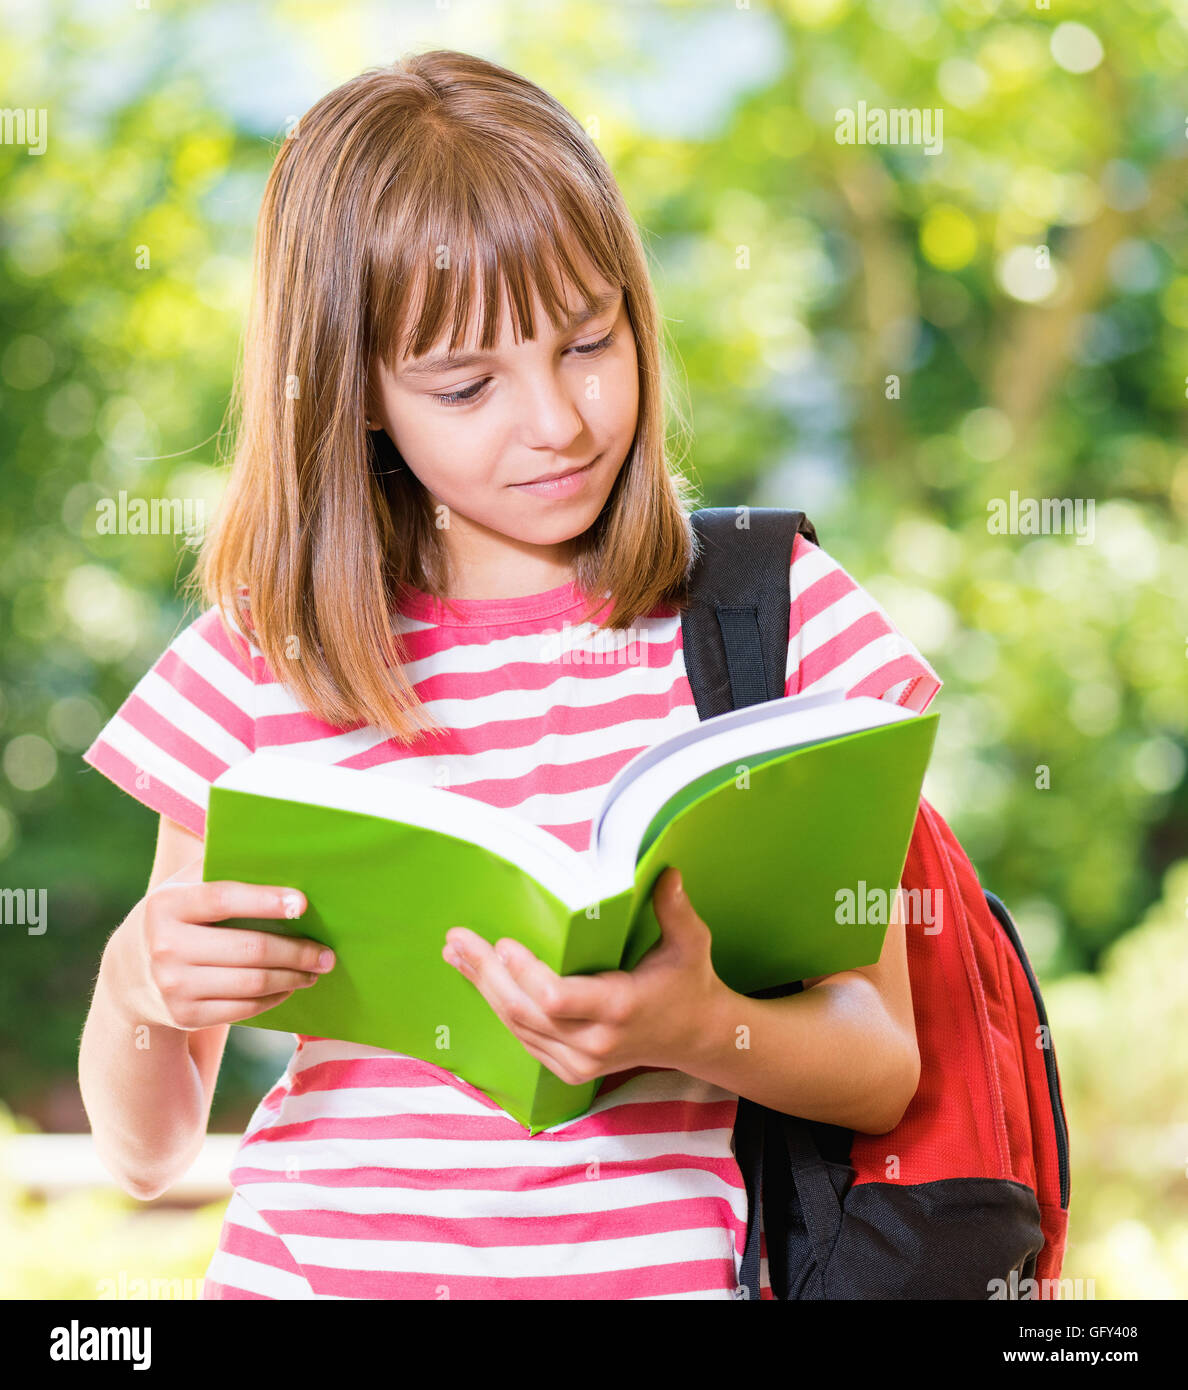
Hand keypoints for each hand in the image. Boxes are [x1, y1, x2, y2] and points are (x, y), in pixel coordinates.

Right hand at [107, 852, 335, 1031]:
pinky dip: (274, 997)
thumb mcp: (182, 886)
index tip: (303, 903)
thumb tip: (277, 850)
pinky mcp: (184, 1016)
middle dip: (297, 951)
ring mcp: (173, 986)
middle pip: (249, 949)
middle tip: (326, 952)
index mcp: (167, 905)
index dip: (266, 900)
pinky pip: (244, 1008)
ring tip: (315, 969)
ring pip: (252, 983)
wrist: (128, 974)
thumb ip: (219, 866)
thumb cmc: (175, 917)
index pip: (224, 899)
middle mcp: (166, 947)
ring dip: (293, 977)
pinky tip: (289, 986)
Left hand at [441, 867, 724, 1085]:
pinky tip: (480, 980)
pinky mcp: (569, 1070)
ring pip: (517, 1026)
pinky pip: (523, 1037)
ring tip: (457, 954)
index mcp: (620, 1008)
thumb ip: (675, 910)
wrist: (693, 1037)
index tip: (504, 942)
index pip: (556, 998)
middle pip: (524, 1011)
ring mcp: (579, 1062)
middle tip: (458, 940)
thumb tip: (666, 872)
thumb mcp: (691, 943)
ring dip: (484, 988)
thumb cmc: (688, 982)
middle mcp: (595, 1042)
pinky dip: (499, 1007)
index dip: (524, 973)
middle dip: (486, 974)